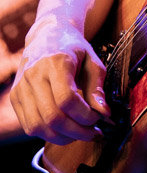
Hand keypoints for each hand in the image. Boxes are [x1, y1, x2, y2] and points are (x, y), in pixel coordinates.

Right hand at [10, 20, 109, 143]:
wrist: (47, 35)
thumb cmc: (73, 49)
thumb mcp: (92, 61)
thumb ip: (97, 88)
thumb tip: (104, 114)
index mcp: (56, 62)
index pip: (66, 99)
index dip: (84, 116)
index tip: (98, 119)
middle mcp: (34, 75)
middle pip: (52, 117)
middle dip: (76, 132)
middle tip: (93, 133)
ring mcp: (21, 87)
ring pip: (38, 126)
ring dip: (62, 137)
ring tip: (80, 134)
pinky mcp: (15, 97)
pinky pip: (29, 126)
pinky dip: (48, 134)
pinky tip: (64, 129)